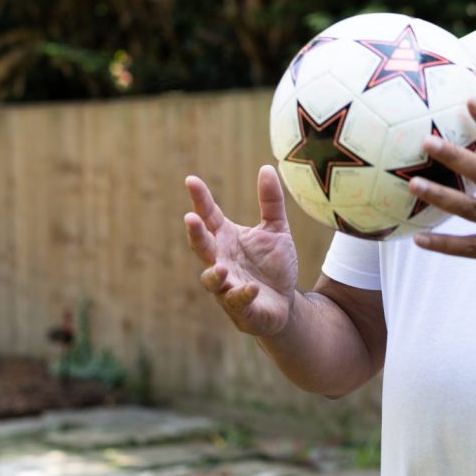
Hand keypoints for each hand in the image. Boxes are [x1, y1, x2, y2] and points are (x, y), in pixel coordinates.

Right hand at [183, 166, 299, 338]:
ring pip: (211, 280)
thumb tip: (267, 167)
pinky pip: (237, 302)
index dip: (200, 199)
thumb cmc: (273, 265)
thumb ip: (271, 201)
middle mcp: (221, 261)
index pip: (209, 216)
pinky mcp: (241, 308)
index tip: (191, 180)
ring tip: (222, 267)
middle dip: (195, 234)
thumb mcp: (277, 229)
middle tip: (190, 218)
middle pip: (201, 247)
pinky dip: (242, 294)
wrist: (285, 303)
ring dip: (214, 274)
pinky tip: (252, 287)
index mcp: (226, 239)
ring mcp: (227, 286)